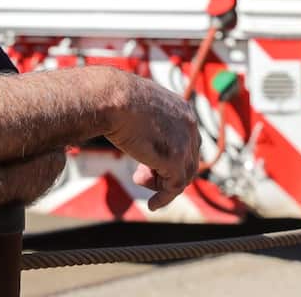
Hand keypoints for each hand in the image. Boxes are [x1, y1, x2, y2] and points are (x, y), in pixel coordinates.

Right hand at [104, 73, 200, 209]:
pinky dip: (165, 198)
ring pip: (183, 175)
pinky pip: (175, 186)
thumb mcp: (138, 107)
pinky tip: (152, 204)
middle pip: (188, 159)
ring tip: (140, 182)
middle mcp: (189, 124)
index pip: (187, 141)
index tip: (148, 163)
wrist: (110, 96)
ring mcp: (184, 141)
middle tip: (141, 175)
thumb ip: (147, 122)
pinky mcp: (175, 158)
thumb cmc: (114, 98)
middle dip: (165, 171)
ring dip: (162, 185)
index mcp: (182, 109)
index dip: (169, 156)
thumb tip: (138, 132)